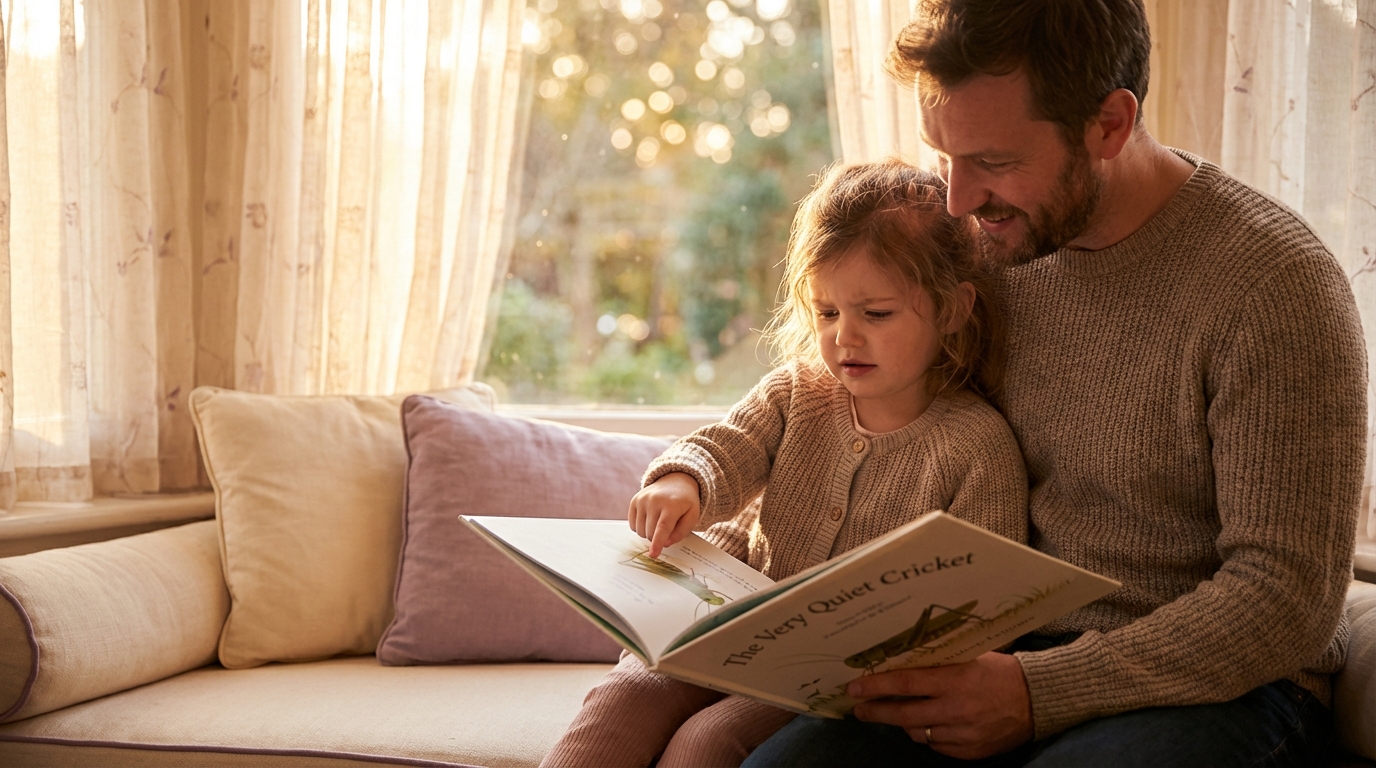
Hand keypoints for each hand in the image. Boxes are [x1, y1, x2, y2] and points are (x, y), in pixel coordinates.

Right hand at [629, 472, 700, 556]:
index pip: (663, 528)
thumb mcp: (692, 516)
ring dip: (649, 533)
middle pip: (651, 533)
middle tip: (667, 528)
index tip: (653, 555)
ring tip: (659, 521)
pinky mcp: (634, 501)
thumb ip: (681, 532)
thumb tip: (665, 544)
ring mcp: (642, 499)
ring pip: (640, 531)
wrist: (675, 482)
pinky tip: (650, 518)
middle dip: (658, 538)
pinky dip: (641, 527)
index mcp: (672, 504)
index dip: (657, 543)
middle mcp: (655, 500)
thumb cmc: (685, 503)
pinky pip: (633, 525)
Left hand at [847, 651, 1032, 759]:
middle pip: (903, 714)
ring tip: (894, 714)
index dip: (876, 686)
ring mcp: (963, 734)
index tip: (854, 688)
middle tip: (858, 708)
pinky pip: (937, 746)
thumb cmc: (1001, 671)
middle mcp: (956, 709)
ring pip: (917, 732)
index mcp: (956, 680)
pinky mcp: (970, 752)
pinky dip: (929, 735)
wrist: (1038, 699)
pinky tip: (928, 724)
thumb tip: (900, 661)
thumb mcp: (970, 657)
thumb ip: (939, 663)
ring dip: (902, 723)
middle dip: (875, 711)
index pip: (905, 683)